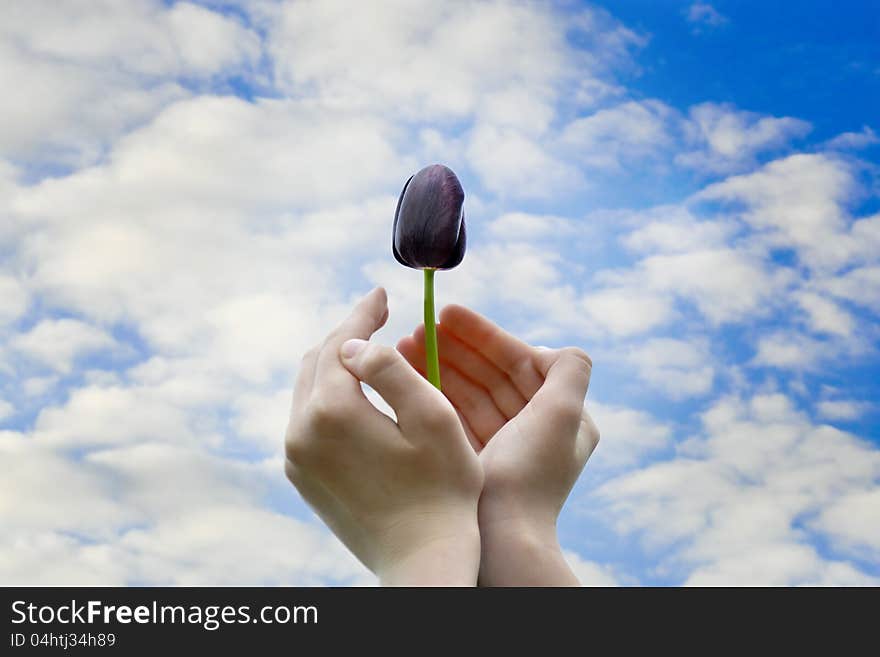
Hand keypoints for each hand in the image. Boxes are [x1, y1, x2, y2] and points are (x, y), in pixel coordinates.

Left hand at [284, 288, 483, 585]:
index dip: (363, 314)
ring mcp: (296, 458)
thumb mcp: (433, 418)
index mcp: (331, 412)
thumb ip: (393, 369)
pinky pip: (306, 420)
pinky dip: (328, 397)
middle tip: (376, 316)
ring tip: (366, 352)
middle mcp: (300, 432)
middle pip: (317, 362)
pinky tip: (353, 395)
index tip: (382, 293)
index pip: (342, 344)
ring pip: (308, 390)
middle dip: (347, 335)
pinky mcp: (301, 477)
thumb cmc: (442, 489)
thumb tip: (357, 342)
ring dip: (336, 365)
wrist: (421, 561)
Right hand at [397, 304, 598, 585]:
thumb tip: (561, 347)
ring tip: (403, 346)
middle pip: (492, 375)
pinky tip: (409, 377)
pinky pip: (454, 417)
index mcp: (562, 418)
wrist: (502, 541)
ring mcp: (503, 447)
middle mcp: (534, 430)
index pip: (521, 362)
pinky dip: (434, 395)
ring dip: (440, 367)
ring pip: (469, 394)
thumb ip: (570, 371)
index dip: (485, 336)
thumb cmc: (529, 476)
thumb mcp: (563, 415)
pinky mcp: (476, 461)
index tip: (448, 315)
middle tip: (417, 328)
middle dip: (456, 349)